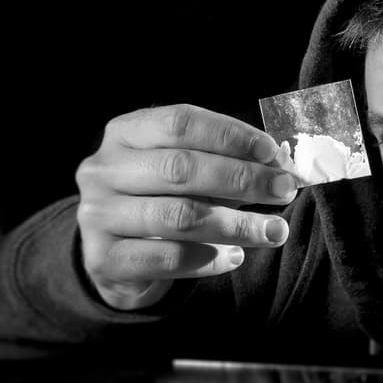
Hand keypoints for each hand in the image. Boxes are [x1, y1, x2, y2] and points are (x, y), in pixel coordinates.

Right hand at [76, 104, 297, 309]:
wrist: (117, 255)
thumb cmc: (167, 199)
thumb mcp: (191, 172)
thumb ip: (230, 164)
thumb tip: (283, 167)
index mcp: (126, 133)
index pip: (180, 122)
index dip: (230, 135)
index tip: (273, 152)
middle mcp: (103, 169)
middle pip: (181, 168)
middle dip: (242, 179)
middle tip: (285, 191)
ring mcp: (97, 215)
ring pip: (179, 217)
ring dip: (238, 224)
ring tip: (275, 230)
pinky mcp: (103, 259)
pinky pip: (167, 258)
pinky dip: (209, 259)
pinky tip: (235, 257)